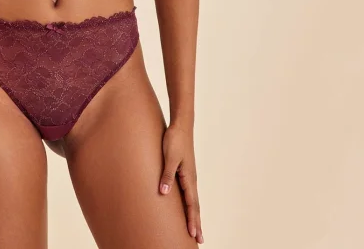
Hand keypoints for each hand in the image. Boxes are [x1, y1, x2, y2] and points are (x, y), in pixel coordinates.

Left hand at [159, 122, 203, 243]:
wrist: (181, 126)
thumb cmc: (175, 140)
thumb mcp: (169, 157)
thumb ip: (166, 174)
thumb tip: (164, 192)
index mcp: (189, 178)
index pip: (191, 204)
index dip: (192, 220)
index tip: (194, 234)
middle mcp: (191, 179)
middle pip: (195, 206)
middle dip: (196, 223)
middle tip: (199, 240)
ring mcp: (189, 176)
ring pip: (193, 200)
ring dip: (194, 215)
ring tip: (195, 228)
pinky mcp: (184, 171)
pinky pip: (188, 192)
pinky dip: (190, 204)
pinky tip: (187, 206)